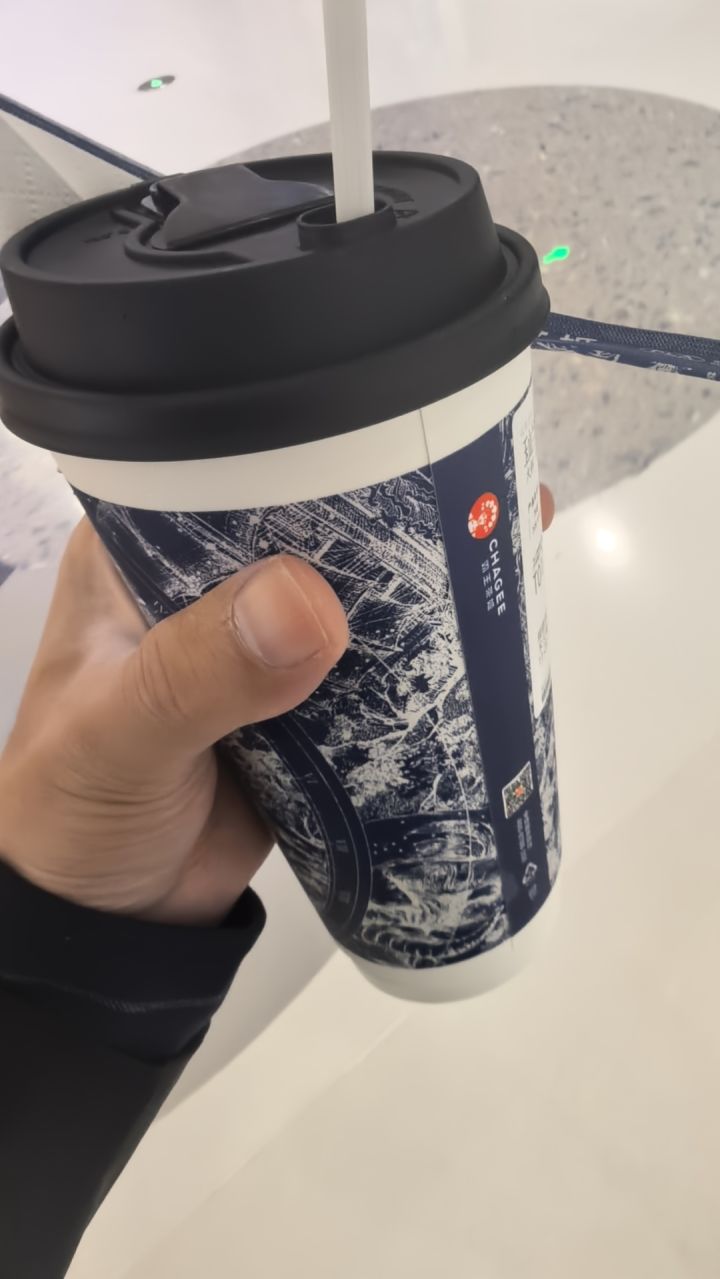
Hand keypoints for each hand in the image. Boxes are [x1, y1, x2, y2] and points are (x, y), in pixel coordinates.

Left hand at [0, 487, 553, 928]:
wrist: (105, 926)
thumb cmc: (70, 819)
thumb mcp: (118, 736)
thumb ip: (196, 674)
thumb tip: (308, 604)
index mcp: (136, 554)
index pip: (230, 477)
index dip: (310, 455)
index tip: (403, 443)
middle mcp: (198, 586)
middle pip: (304, 532)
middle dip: (382, 521)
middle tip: (476, 501)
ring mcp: (253, 650)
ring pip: (342, 601)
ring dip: (407, 592)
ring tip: (495, 557)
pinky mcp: (297, 711)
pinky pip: (363, 675)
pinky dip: (410, 668)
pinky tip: (473, 645)